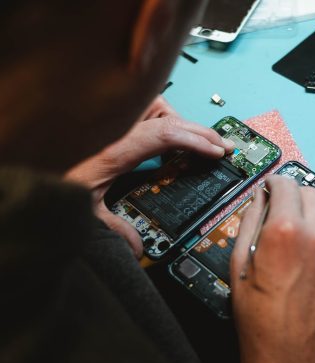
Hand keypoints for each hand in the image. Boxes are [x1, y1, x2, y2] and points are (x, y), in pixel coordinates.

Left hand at [65, 96, 233, 257]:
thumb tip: (137, 247)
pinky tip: (169, 138)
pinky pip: (147, 110)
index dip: (196, 141)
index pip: (165, 135)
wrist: (34, 163)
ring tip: (196, 141)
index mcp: (115, 149)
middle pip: (168, 116)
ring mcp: (117, 121)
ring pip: (158, 106)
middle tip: (223, 145)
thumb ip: (113, 228)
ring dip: (180, 121)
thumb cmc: (53, 180)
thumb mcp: (84, 210)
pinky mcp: (116, 121)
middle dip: (200, 131)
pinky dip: (164, 119)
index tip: (218, 151)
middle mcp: (118, 129)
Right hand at [231, 175, 314, 362]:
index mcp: (285, 232)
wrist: (290, 358)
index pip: (285, 184)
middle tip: (283, 207)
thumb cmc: (262, 321)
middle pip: (310, 191)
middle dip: (293, 194)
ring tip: (303, 221)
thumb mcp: (240, 265)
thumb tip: (258, 199)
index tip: (271, 187)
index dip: (274, 182)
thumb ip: (250, 222)